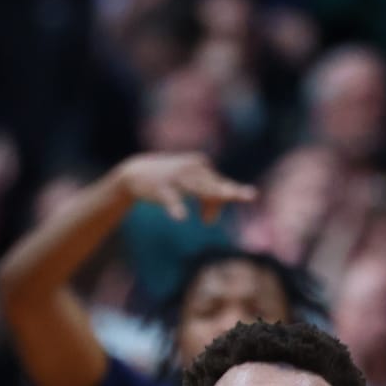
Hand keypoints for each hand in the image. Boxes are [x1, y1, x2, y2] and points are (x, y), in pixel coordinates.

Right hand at [113, 153, 256, 222]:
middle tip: (251, 196)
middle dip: (229, 193)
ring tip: (221, 210)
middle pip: (214, 185)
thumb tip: (211, 220)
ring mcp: (176, 177)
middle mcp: (191, 168)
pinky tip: (181, 217)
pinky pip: (171, 199)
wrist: (135, 173)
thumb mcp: (189, 188)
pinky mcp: (161, 188)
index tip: (208, 220)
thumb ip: (205, 200)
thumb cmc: (168, 181)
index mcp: (201, 166)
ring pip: (198, 190)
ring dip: (210, 200)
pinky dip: (176, 208)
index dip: (220, 203)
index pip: (219, 185)